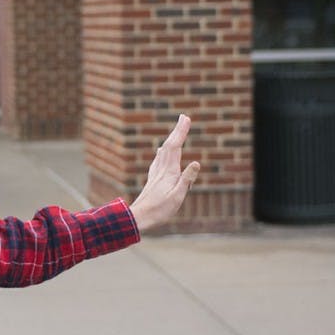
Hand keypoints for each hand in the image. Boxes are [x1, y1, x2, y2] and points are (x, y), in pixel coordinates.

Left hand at [129, 115, 200, 231]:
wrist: (139, 217)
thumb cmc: (160, 210)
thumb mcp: (178, 196)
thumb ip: (186, 179)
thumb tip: (196, 162)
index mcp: (169, 171)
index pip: (176, 147)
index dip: (180, 132)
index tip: (186, 119)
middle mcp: (161, 169)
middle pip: (170, 145)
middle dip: (177, 131)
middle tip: (184, 117)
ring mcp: (156, 173)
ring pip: (164, 151)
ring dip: (172, 139)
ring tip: (177, 131)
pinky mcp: (153, 179)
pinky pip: (159, 159)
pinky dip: (164, 151)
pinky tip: (161, 152)